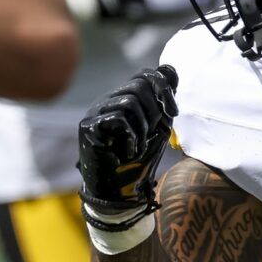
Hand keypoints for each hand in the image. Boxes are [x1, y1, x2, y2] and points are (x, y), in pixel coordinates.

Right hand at [78, 64, 178, 230]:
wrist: (120, 192)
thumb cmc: (139, 160)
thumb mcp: (158, 125)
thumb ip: (162, 100)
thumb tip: (170, 69)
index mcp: (123, 98)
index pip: (145, 74)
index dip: (164, 88)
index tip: (173, 112)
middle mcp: (107, 101)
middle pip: (139, 84)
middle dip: (155, 111)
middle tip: (151, 133)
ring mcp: (95, 113)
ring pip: (129, 101)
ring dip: (143, 127)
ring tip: (138, 145)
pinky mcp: (88, 128)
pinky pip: (117, 118)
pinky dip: (131, 138)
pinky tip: (128, 152)